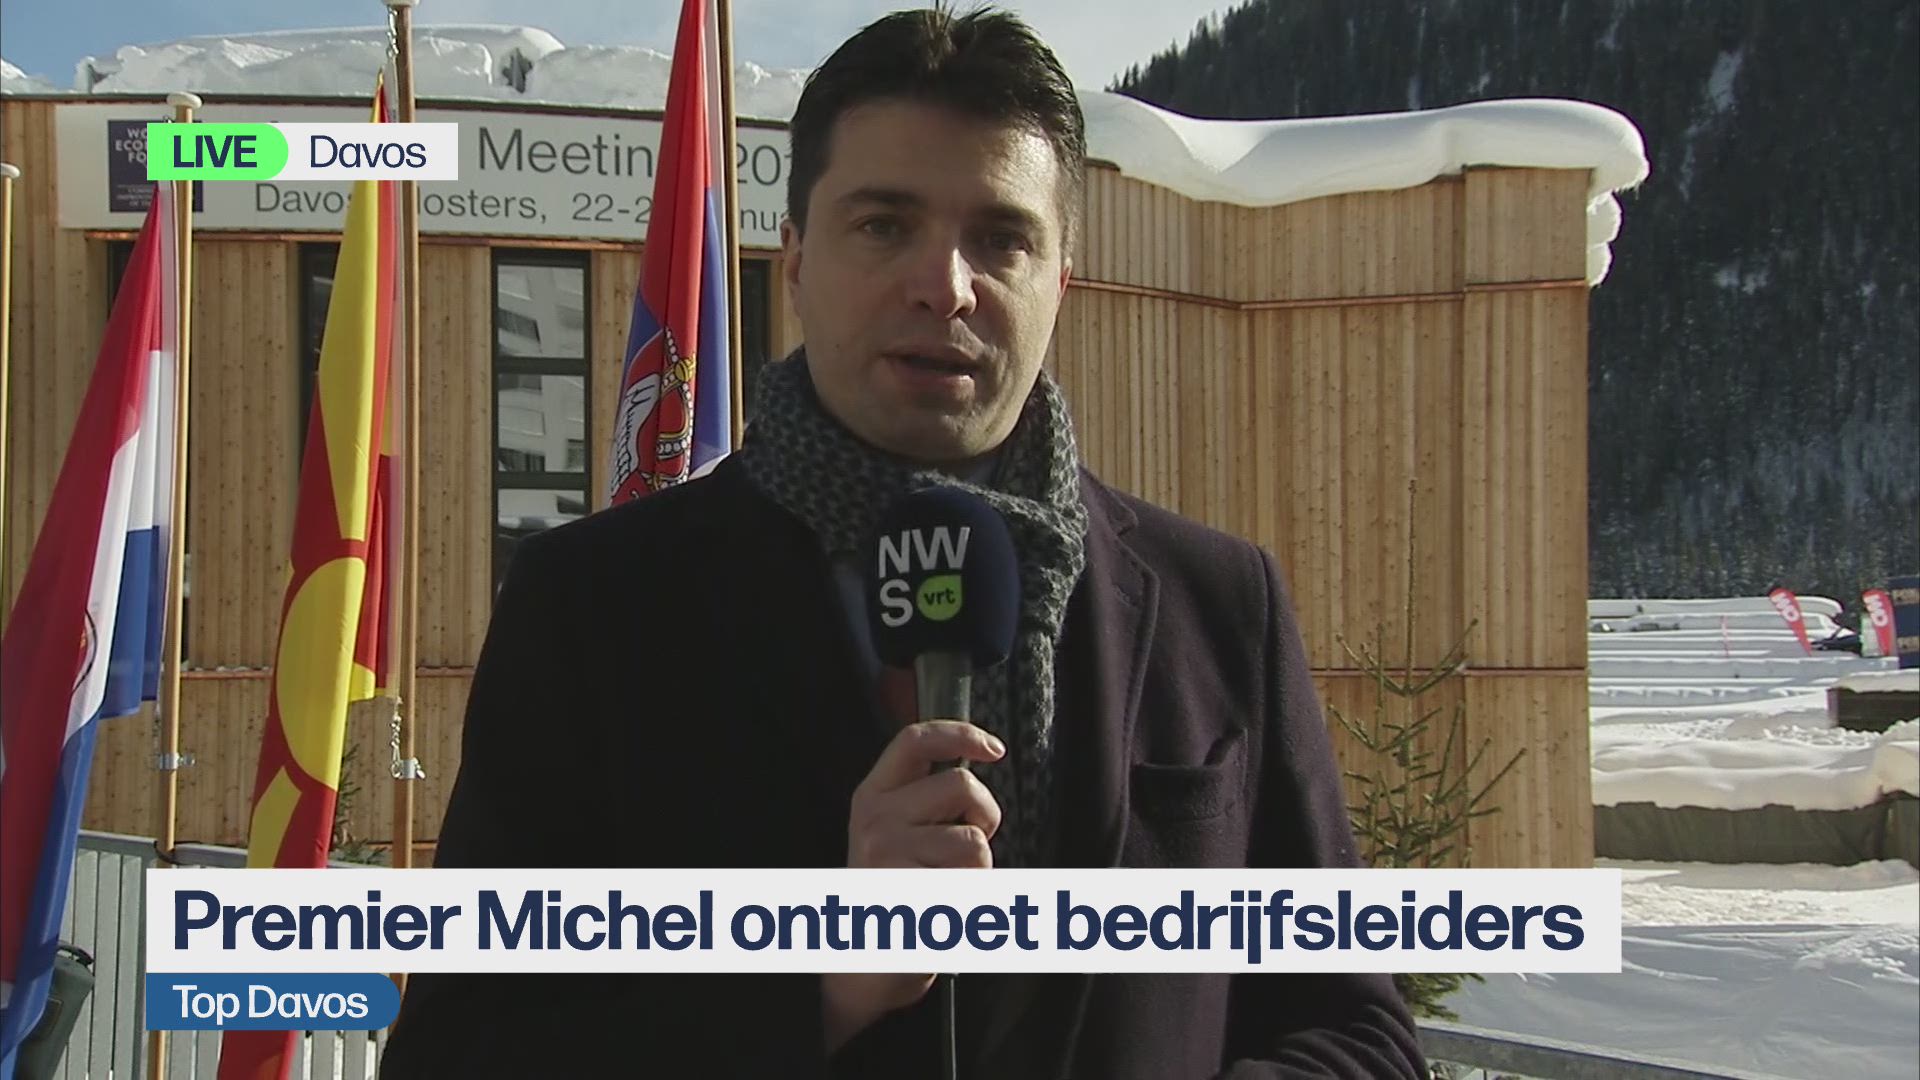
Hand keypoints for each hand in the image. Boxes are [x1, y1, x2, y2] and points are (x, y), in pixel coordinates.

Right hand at [822, 720, 1004, 1052]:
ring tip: (951, 885)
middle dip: (985, 814)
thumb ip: (925, 796)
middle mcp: (875, 818)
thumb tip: (982, 757)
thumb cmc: (893, 893)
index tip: (995, 749)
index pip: (915, 740)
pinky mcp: (910, 893)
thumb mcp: (892, 831)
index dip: (961, 733)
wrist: (863, 967)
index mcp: (871, 796)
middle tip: (968, 846)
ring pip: (976, 840)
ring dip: (981, 867)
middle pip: (962, 784)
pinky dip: (976, 899)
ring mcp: (888, 855)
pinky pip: (974, 882)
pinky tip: (948, 910)